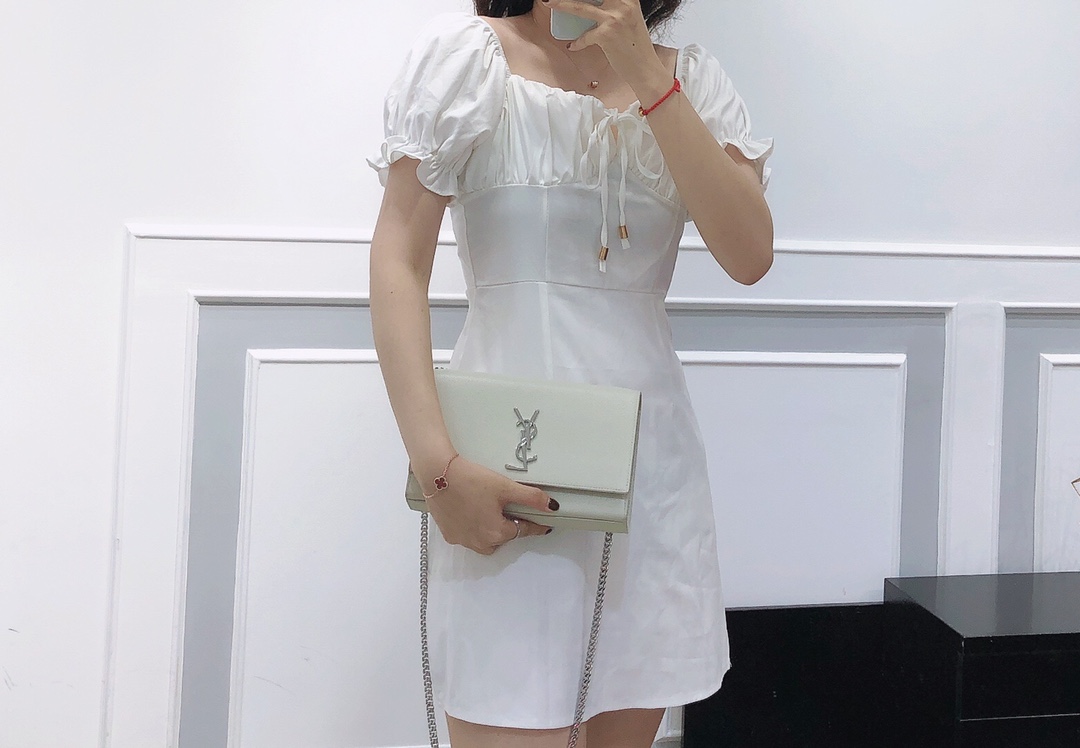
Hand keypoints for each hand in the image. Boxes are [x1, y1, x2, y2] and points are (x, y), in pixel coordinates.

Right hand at [425, 457, 557, 554]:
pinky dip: (473, 528)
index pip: (522, 531)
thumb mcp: (505, 487)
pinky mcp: (449, 534)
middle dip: (508, 527)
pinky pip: (467, 537)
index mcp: (496, 532)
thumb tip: (552, 506)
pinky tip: (472, 512)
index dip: (535, 526)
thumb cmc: (470, 479)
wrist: (437, 474)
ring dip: (491, 530)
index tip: (543, 526)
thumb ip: (531, 498)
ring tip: (490, 510)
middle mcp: (479, 541)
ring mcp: (462, 539)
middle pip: (503, 538)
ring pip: (484, 540)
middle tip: (509, 510)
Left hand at [543, 0, 666, 93]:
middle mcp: (623, 4)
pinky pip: (584, 36)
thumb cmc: (636, 46)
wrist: (645, 68)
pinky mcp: (606, 34)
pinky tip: (572, 45)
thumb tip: (593, 4)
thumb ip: (615, 7)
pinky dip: (577, 42)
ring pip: (580, 7)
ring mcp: (614, 18)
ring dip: (561, 4)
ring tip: (549, 2)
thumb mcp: (629, 18)